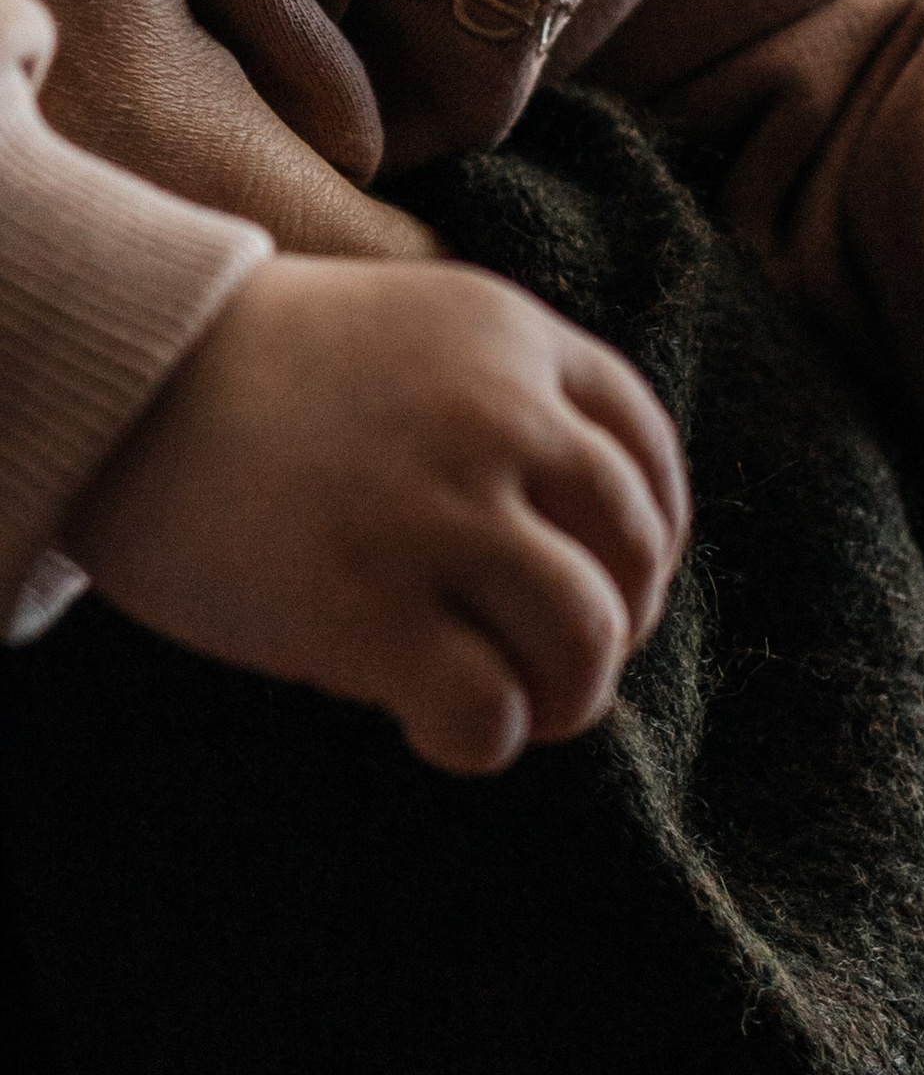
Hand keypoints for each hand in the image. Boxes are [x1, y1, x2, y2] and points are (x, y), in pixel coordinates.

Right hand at [69, 255, 689, 774]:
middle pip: (633, 555)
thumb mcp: (417, 334)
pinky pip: (490, 709)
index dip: (652, 540)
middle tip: (571, 667)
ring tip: (523, 709)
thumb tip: (593, 554)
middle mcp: (496, 419)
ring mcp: (434, 514)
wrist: (120, 383)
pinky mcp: (365, 610)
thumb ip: (509, 403)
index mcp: (515, 340)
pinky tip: (444, 729)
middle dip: (622, 627)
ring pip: (585, 638)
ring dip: (571, 696)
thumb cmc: (258, 373)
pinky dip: (489, 740)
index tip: (622, 584)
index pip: (646, 456)